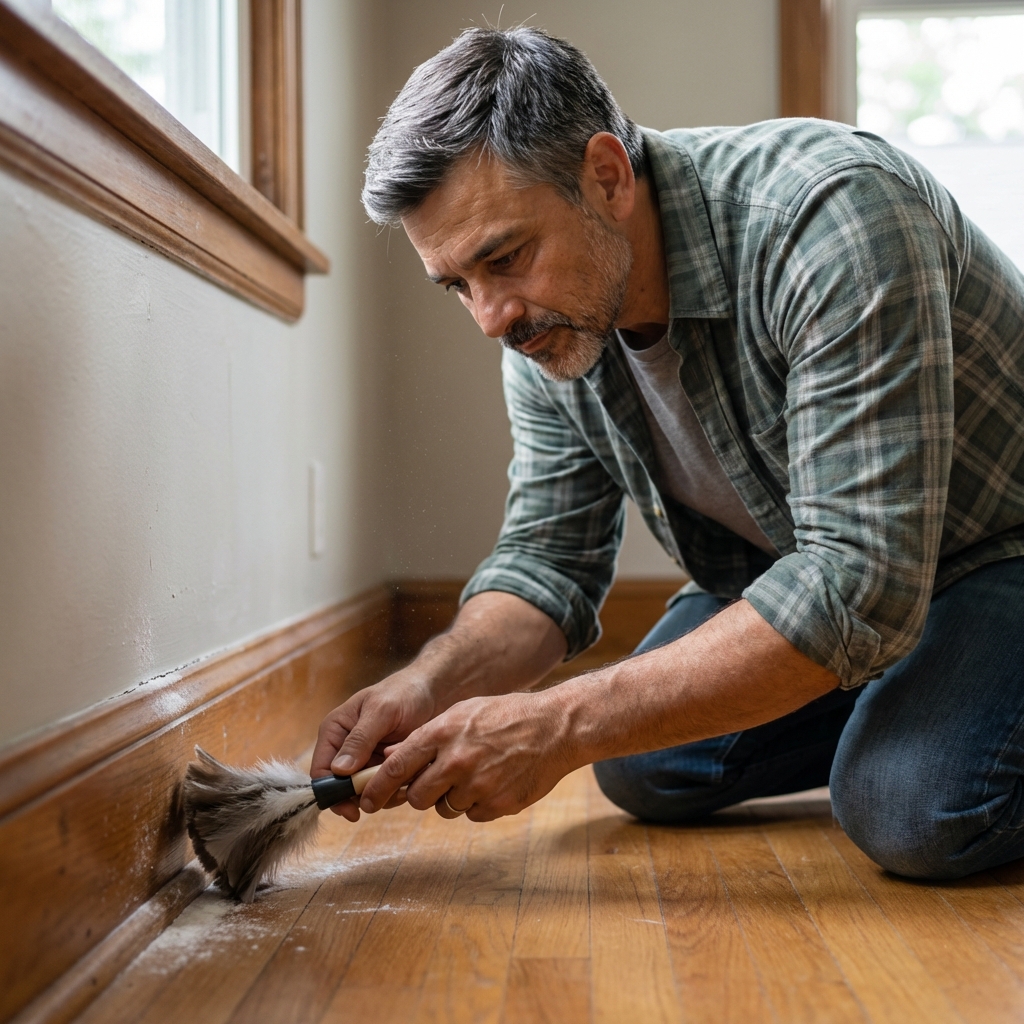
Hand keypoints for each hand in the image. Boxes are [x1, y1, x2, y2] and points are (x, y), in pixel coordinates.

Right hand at [310, 668, 435, 820]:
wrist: (433, 691)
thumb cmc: (403, 692)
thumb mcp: (381, 711)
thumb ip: (360, 739)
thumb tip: (338, 770)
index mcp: (335, 731)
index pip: (321, 771)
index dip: (332, 794)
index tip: (351, 810)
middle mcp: (346, 749)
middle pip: (343, 788)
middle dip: (364, 795)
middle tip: (388, 794)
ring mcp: (366, 759)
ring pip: (365, 792)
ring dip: (384, 792)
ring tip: (407, 780)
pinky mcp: (384, 766)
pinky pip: (385, 788)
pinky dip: (397, 788)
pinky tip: (413, 776)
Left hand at [357, 689, 578, 821]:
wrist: (554, 727)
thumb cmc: (506, 715)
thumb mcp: (462, 712)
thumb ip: (427, 736)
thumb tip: (390, 757)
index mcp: (443, 732)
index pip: (397, 767)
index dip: (376, 787)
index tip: (366, 800)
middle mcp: (456, 760)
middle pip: (417, 796)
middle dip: (421, 793)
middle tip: (435, 782)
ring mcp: (478, 785)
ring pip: (445, 808)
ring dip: (452, 797)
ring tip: (476, 773)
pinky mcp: (497, 804)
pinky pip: (472, 814)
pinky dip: (478, 803)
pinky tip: (494, 781)